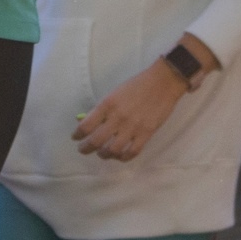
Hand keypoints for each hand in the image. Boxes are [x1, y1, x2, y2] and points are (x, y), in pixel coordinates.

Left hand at [73, 34, 215, 160]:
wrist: (164, 82)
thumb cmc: (137, 85)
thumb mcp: (115, 93)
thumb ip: (101, 109)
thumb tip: (84, 121)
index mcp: (107, 104)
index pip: (86, 126)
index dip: (77, 135)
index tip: (76, 137)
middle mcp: (118, 117)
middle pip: (95, 141)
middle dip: (85, 148)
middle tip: (84, 149)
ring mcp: (133, 127)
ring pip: (112, 150)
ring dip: (103, 154)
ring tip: (103, 153)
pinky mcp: (146, 133)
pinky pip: (132, 152)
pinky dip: (123, 157)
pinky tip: (120, 155)